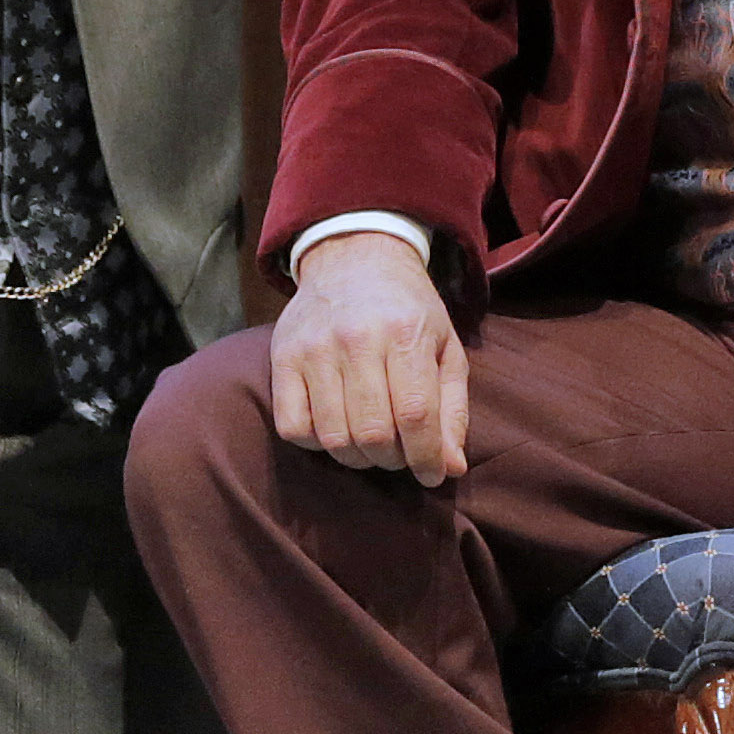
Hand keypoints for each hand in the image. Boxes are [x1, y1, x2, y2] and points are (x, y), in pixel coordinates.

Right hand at [268, 229, 467, 485]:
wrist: (354, 258)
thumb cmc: (407, 311)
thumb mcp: (445, 348)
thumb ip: (451, 409)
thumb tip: (451, 468)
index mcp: (405, 333)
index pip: (415, 415)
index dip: (425, 458)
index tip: (431, 475)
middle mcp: (356, 338)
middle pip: (373, 433)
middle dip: (393, 460)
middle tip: (399, 454)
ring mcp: (314, 348)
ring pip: (333, 437)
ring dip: (357, 457)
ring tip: (371, 445)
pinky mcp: (281, 358)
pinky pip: (293, 427)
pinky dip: (316, 443)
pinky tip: (334, 426)